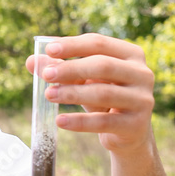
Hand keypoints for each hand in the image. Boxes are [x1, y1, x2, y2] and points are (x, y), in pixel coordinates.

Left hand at [26, 33, 154, 154]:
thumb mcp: (83, 80)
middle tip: (46, 75)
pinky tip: (60, 121)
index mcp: (131, 55)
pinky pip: (103, 122)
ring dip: (72, 93)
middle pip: (103, 65)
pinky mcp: (136, 125)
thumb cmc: (104, 97)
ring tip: (49, 95)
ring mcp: (143, 99)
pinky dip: (79, 122)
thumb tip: (32, 61)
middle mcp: (142, 74)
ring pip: (103, 93)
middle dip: (71, 69)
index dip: (73, 45)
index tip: (49, 50)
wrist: (128, 132)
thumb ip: (60, 68)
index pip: (99, 43)